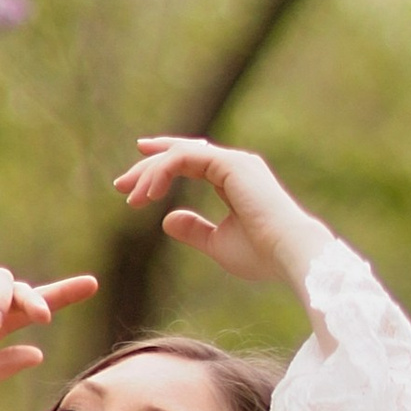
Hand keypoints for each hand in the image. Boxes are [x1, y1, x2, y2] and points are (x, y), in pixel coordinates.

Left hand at [112, 137, 329, 292]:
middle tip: (121, 184)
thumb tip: (166, 220)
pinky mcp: (229, 164)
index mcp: (233, 179)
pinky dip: (164, 172)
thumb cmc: (262, 256)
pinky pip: (185, 159)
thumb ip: (194, 230)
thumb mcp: (218, 244)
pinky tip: (149, 193)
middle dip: (148, 167)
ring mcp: (232, 161)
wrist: (289, 255)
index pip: (190, 162)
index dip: (161, 167)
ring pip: (180, 153)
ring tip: (131, 196)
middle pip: (181, 153)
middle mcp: (234, 164)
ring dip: (151, 173)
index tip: (134, 184)